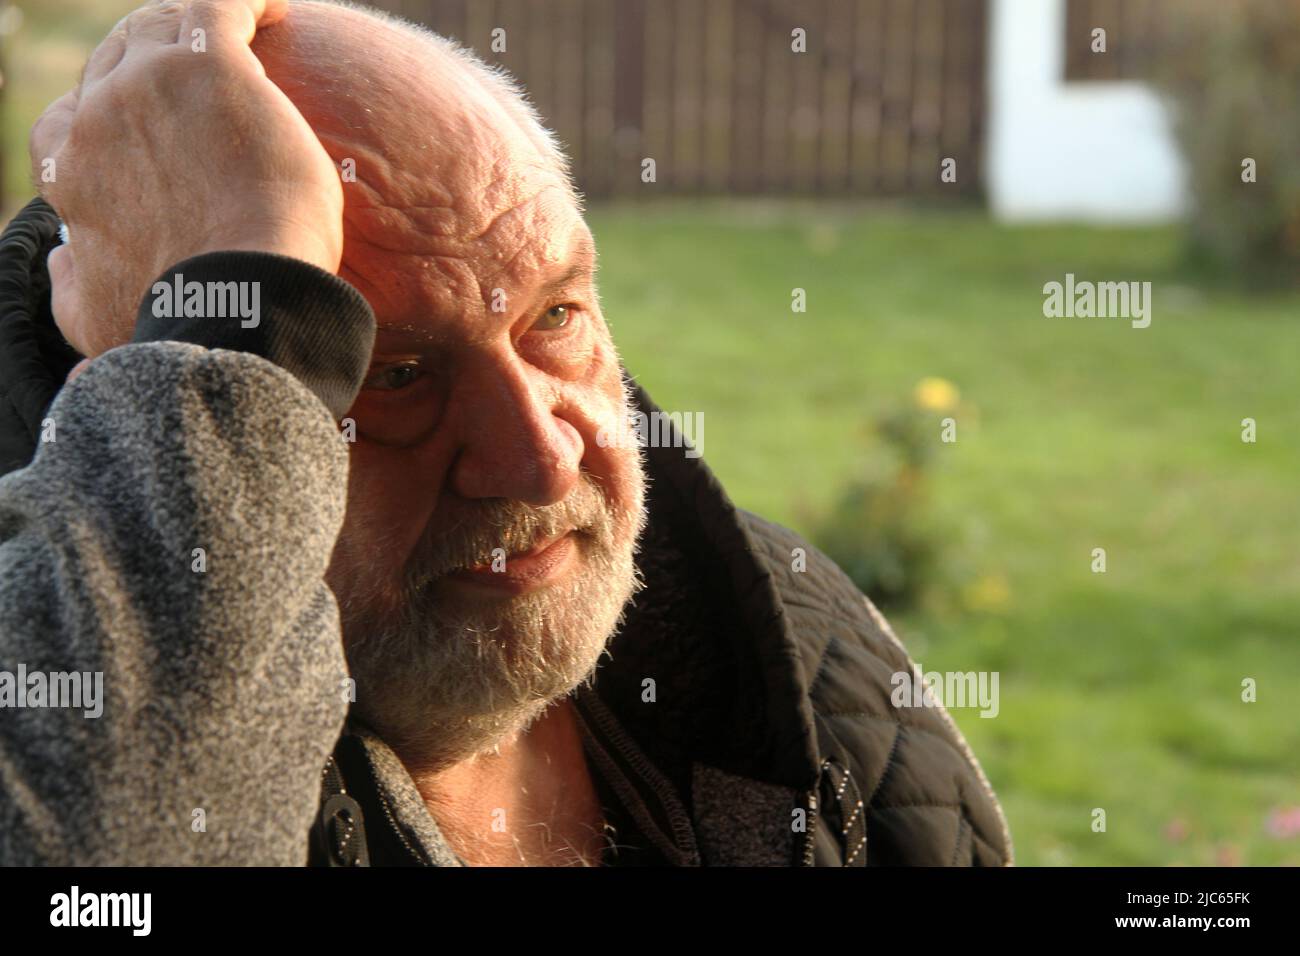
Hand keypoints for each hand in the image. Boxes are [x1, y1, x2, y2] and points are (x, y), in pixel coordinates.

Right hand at [30, 0, 343, 356]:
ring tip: (232, 39)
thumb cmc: (178, 319)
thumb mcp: (93, 317)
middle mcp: (96, 119)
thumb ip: (70, 284)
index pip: (74, 122)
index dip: (109, 119)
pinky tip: (272, 7)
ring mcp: (148, 87)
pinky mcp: (209, 70)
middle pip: (116, 64)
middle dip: (148, 61)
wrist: (238, 301)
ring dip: (189, 27)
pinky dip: (245, 1)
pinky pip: (220, 6)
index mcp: (69, 171)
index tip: (150, 132)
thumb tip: (65, 262)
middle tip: (195, 75)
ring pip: (161, 28)